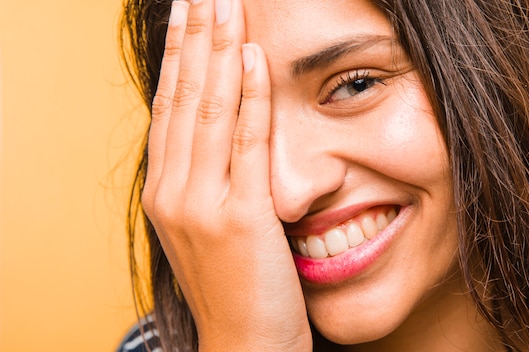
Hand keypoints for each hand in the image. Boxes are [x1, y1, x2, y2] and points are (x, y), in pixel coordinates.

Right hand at [140, 0, 311, 349]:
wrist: (243, 348)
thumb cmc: (236, 288)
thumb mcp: (211, 227)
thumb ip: (210, 181)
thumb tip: (223, 135)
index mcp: (166, 191)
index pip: (172, 107)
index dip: (179, 56)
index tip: (188, 13)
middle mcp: (173, 192)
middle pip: (184, 98)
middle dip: (194, 37)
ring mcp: (201, 205)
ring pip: (209, 110)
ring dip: (217, 50)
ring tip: (224, 3)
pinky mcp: (240, 219)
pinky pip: (246, 144)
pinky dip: (250, 97)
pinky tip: (252, 56)